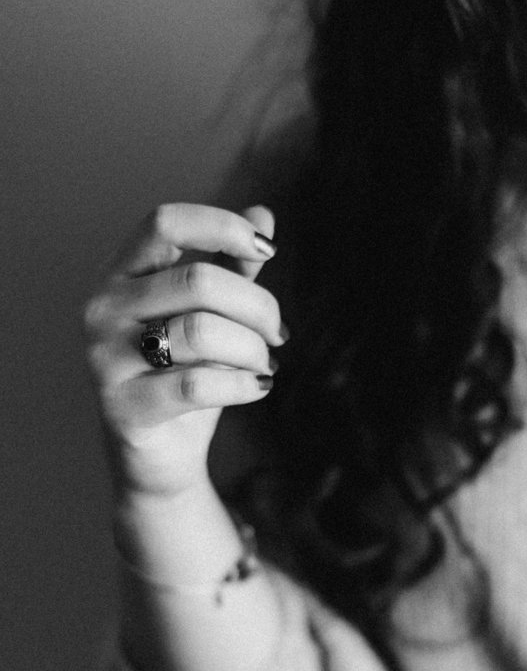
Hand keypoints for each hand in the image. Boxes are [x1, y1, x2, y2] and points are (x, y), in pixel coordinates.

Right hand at [83, 202, 283, 497]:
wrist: (161, 456)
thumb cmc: (186, 372)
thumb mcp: (211, 313)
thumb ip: (230, 265)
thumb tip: (263, 214)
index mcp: (122, 274)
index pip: (166, 222)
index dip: (222, 227)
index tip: (268, 251)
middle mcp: (103, 309)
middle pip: (198, 280)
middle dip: (258, 306)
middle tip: (279, 333)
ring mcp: (105, 359)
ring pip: (202, 331)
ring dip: (253, 348)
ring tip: (265, 363)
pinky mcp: (124, 408)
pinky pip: (197, 384)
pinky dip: (244, 384)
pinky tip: (260, 387)